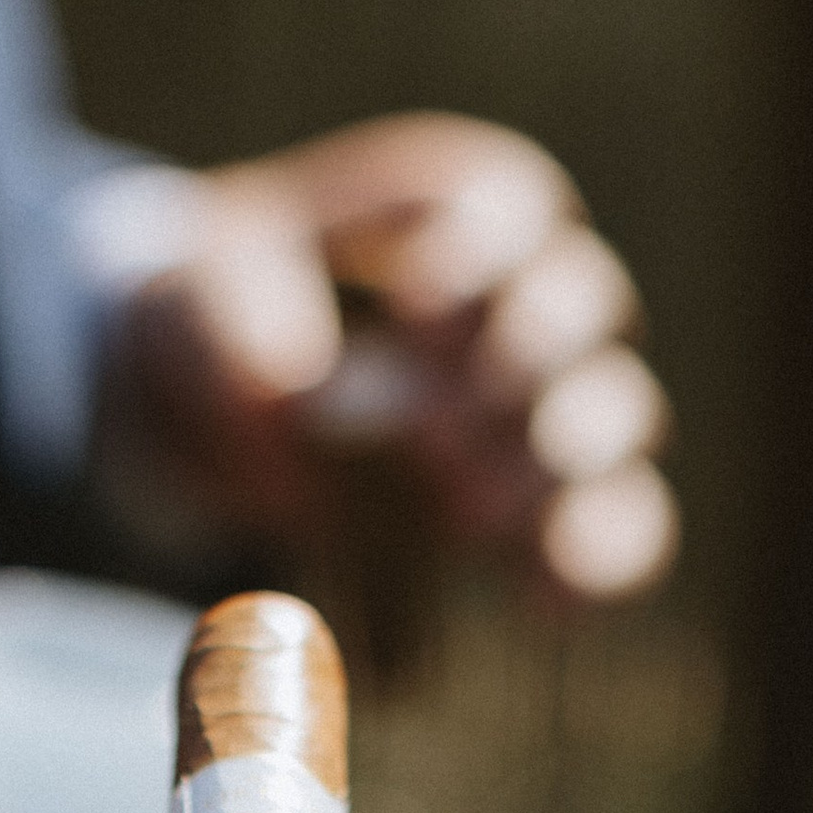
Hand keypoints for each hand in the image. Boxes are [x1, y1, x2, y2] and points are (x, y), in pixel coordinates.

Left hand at [102, 113, 677, 607]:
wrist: (208, 414)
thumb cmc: (221, 318)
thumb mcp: (193, 294)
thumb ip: (230, 317)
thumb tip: (289, 389)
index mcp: (455, 211)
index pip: (517, 209)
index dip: (485, 259)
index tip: (417, 311)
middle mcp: (529, 300)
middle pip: (587, 310)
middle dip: (522, 369)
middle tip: (435, 436)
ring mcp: (553, 407)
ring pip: (618, 417)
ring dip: (554, 464)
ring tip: (466, 512)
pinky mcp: (554, 511)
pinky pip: (620, 533)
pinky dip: (592, 568)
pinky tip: (537, 604)